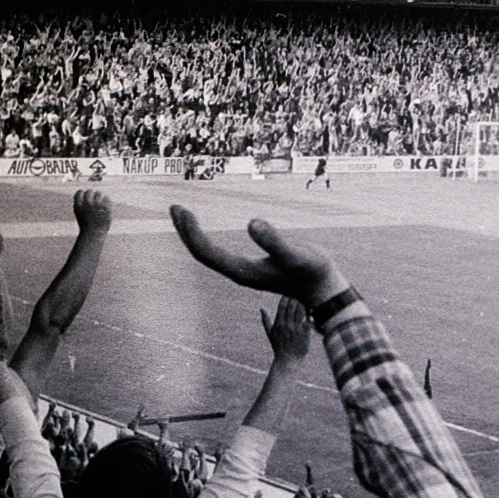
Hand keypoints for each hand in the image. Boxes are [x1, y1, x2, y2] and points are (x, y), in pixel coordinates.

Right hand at [73, 188, 111, 233]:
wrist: (94, 234)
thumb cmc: (86, 225)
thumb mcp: (80, 214)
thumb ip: (80, 204)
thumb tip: (84, 192)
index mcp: (78, 205)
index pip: (79, 192)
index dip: (82, 193)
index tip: (85, 196)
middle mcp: (87, 203)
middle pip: (89, 191)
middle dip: (91, 194)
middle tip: (94, 200)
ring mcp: (96, 204)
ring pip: (98, 193)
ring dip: (99, 197)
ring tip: (99, 204)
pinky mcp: (105, 206)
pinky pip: (107, 198)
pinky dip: (106, 201)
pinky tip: (105, 206)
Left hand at [171, 208, 346, 306]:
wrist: (324, 290)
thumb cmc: (313, 271)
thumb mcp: (296, 254)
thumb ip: (275, 241)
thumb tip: (251, 223)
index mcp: (243, 272)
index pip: (207, 252)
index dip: (192, 232)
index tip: (182, 210)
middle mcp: (239, 273)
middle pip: (203, 254)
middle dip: (187, 232)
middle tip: (174, 208)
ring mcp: (245, 271)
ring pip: (210, 254)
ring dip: (195, 235)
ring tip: (184, 215)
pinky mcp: (253, 268)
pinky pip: (221, 253)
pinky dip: (209, 239)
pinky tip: (210, 232)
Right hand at [260, 296, 310, 366]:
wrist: (288, 361)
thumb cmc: (279, 347)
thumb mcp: (270, 334)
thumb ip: (265, 321)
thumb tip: (261, 308)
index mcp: (278, 324)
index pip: (282, 307)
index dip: (286, 297)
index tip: (290, 292)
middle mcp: (287, 325)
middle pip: (292, 307)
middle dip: (296, 298)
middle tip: (300, 292)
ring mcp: (296, 329)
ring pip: (301, 311)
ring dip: (304, 303)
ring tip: (307, 298)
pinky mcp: (305, 333)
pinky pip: (308, 320)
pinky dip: (310, 314)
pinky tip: (313, 309)